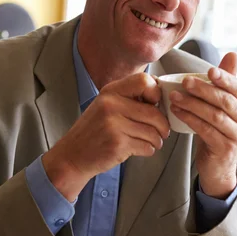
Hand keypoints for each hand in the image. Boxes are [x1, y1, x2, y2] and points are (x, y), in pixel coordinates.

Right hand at [42, 73, 169, 201]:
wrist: (73, 155)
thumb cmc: (94, 131)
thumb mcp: (106, 105)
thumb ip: (129, 98)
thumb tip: (162, 96)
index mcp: (110, 91)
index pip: (145, 81)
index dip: (156, 93)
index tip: (155, 105)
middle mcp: (111, 104)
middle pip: (154, 112)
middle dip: (163, 125)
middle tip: (163, 131)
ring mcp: (113, 125)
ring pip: (152, 132)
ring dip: (157, 140)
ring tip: (152, 142)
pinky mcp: (117, 144)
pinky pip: (146, 146)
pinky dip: (149, 150)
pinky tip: (140, 149)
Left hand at [169, 52, 236, 197]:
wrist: (218, 164)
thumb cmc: (219, 128)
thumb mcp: (223, 104)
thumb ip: (226, 80)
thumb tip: (233, 54)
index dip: (224, 78)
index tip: (208, 71)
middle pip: (225, 101)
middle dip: (203, 90)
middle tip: (184, 81)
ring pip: (214, 116)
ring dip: (192, 104)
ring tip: (175, 97)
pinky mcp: (226, 149)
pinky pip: (206, 130)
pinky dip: (190, 119)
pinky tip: (177, 112)